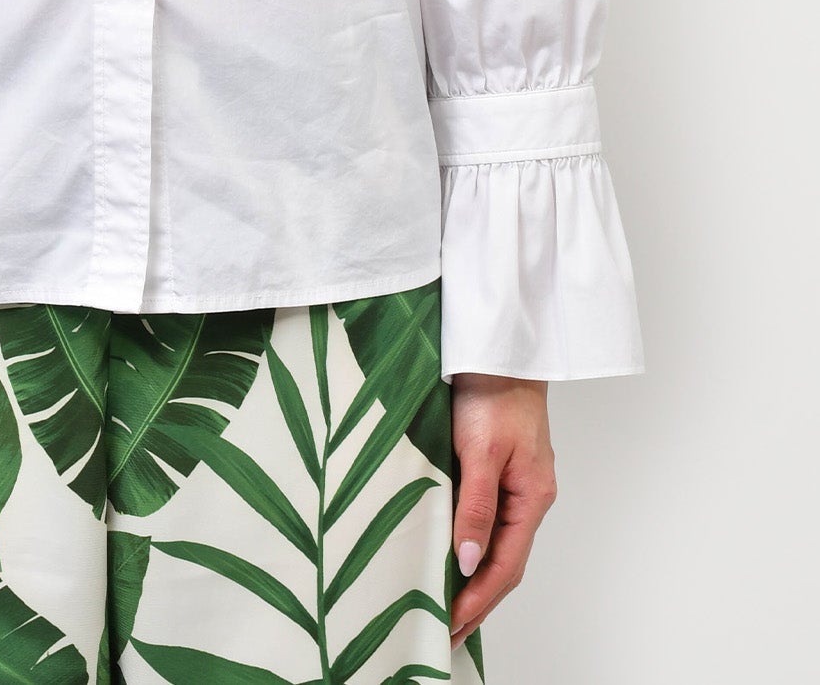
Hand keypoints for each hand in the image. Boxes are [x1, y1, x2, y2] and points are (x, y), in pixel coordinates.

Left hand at [448, 371, 556, 651]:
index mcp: (532, 496)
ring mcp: (519, 482)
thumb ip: (475, 507)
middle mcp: (530, 495)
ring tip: (447, 605)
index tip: (451, 626)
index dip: (479, 600)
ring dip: (475, 576)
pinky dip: (475, 545)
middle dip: (478, 599)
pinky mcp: (503, 466)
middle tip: (446, 631)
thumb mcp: (479, 451)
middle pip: (506, 562)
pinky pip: (491, 519)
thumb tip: (469, 562)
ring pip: (499, 543)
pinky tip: (457, 554)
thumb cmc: (492, 390)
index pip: (506, 566)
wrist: (500, 346)